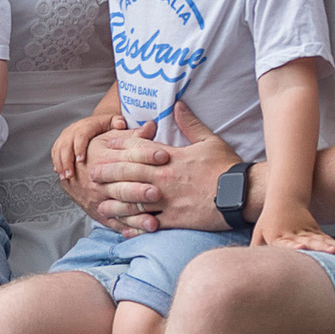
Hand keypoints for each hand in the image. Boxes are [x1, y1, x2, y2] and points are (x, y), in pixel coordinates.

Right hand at [52, 110, 127, 183]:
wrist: (96, 122)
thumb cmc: (106, 125)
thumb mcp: (114, 121)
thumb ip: (118, 122)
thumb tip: (121, 124)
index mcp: (86, 125)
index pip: (80, 135)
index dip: (79, 148)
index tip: (81, 161)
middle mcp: (73, 129)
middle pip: (66, 144)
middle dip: (66, 160)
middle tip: (70, 175)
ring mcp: (65, 135)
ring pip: (58, 149)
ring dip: (60, 163)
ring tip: (64, 177)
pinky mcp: (61, 141)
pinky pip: (55, 151)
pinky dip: (56, 162)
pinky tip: (59, 173)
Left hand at [81, 98, 237, 233]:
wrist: (241, 194)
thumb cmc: (227, 167)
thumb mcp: (209, 140)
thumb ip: (190, 124)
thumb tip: (177, 105)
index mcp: (171, 158)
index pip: (139, 149)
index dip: (120, 144)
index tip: (106, 143)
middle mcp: (164, 179)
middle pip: (128, 173)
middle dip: (108, 172)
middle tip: (93, 172)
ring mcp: (167, 201)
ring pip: (134, 200)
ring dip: (115, 201)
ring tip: (100, 202)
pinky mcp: (174, 220)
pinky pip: (149, 223)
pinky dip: (134, 225)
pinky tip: (122, 228)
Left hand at [258, 198, 334, 254]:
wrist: (284, 198)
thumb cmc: (268, 221)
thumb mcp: (259, 233)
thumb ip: (256, 249)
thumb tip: (249, 268)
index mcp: (279, 235)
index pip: (286, 242)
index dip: (293, 246)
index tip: (300, 247)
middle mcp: (295, 233)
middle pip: (308, 242)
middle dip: (320, 248)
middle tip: (331, 253)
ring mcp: (307, 232)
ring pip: (321, 240)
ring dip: (333, 248)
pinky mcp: (316, 231)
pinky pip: (328, 240)